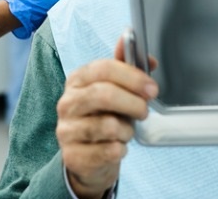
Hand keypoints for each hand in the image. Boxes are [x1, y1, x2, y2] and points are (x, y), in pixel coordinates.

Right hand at [58, 37, 157, 198]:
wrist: (87, 156)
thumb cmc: (104, 117)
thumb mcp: (115, 91)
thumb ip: (130, 72)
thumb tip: (150, 60)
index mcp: (77, 79)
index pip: (103, 68)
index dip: (132, 77)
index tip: (152, 88)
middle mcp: (67, 102)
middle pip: (103, 94)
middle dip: (133, 103)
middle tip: (144, 111)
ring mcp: (66, 130)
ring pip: (108, 126)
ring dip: (127, 131)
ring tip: (126, 132)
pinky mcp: (72, 155)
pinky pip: (108, 151)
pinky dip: (120, 149)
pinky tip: (116, 147)